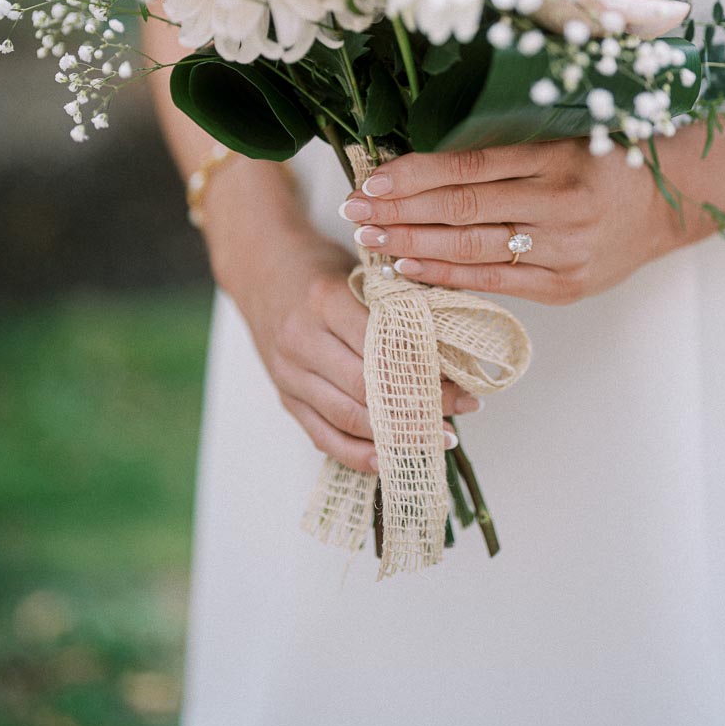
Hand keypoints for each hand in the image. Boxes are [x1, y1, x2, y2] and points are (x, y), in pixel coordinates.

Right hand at [222, 222, 479, 471]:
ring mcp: (289, 373)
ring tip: (441, 438)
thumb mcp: (357, 268)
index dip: (426, 369)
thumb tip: (452, 337)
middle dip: (422, 405)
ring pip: (347, 417)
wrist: (259, 267)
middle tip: (465, 408)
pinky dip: (357, 454)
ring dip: (397, 435)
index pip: (382, 346)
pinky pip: (322, 436)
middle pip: (368, 388)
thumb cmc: (318, 266)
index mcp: (324, 300)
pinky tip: (390, 460)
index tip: (464, 380)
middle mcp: (302, 340)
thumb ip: (396, 302)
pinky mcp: (285, 396)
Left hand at [338, 140, 684, 304]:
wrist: (666, 206)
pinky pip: (493, 283)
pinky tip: (409, 269)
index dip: (414, 174)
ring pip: (472, 247)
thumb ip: (501, 152)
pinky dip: (447, 276)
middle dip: (400, 210)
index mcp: (554, 156)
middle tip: (352, 209)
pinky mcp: (564, 285)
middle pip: (461, 208)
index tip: (371, 178)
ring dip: (412, 244)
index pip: (467, 166)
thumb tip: (421, 161)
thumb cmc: (602, 164)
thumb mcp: (559, 139)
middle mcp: (559, 202)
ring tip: (370, 238)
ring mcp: (563, 248)